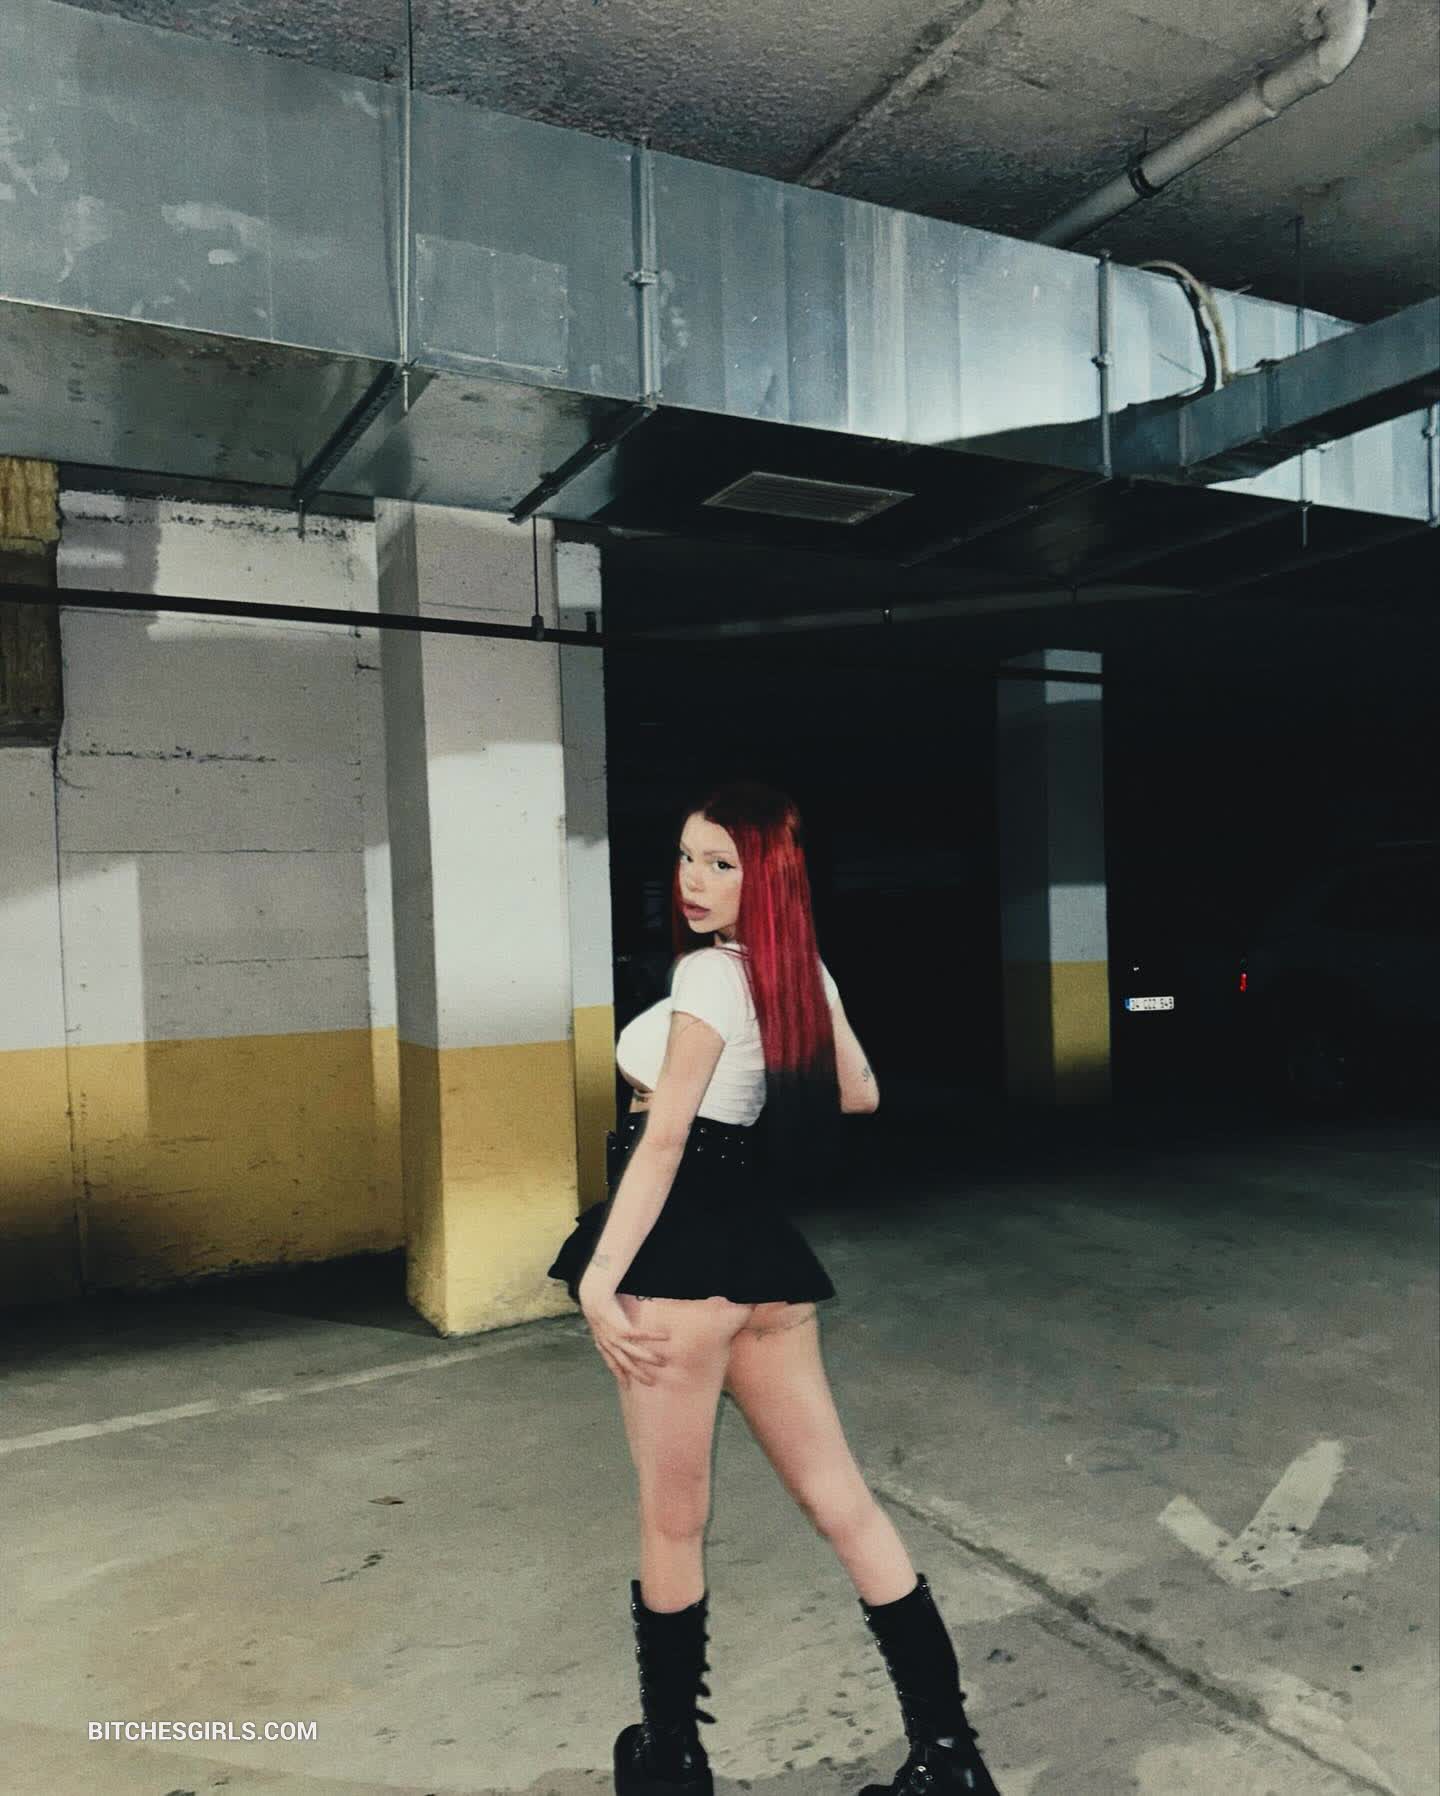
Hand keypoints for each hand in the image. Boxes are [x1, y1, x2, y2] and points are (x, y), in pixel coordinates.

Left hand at [578, 1272, 669, 1388]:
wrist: (593, 1299)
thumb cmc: (597, 1309)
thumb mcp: (598, 1326)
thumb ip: (603, 1335)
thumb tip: (605, 1339)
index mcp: (604, 1345)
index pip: (612, 1364)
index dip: (620, 1375)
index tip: (627, 1386)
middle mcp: (610, 1345)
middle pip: (626, 1364)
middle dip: (638, 1375)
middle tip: (651, 1383)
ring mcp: (616, 1338)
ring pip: (635, 1353)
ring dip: (650, 1359)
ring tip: (663, 1363)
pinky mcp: (623, 1329)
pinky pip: (641, 1335)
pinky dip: (654, 1336)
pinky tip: (666, 1337)